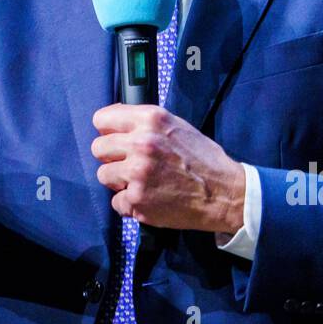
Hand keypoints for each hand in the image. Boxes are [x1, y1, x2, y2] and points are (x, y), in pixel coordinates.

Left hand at [91, 104, 245, 233]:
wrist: (224, 193)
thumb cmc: (203, 159)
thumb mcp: (176, 126)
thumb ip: (145, 123)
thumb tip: (115, 121)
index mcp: (150, 120)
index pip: (102, 119)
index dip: (108, 130)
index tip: (114, 137)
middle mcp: (141, 143)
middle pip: (98, 148)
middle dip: (112, 157)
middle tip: (129, 163)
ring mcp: (136, 173)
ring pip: (103, 175)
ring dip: (119, 181)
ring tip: (142, 182)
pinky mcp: (137, 200)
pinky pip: (116, 202)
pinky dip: (129, 204)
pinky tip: (149, 199)